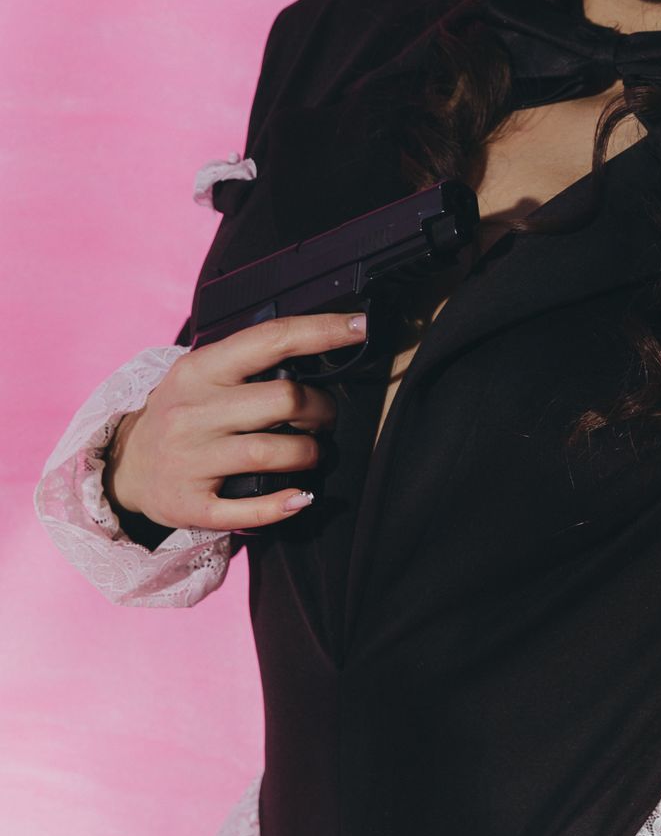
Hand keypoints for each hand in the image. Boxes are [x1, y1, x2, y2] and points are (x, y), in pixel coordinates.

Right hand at [103, 312, 366, 532]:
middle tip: (323, 419)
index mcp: (199, 370)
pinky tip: (299, 496)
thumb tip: (319, 347)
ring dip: (309, 453)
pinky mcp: (190, 505)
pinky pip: (250, 509)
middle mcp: (192, 412)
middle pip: (284, 399)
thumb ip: (249, 363)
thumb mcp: (201, 376)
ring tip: (311, 452)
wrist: (124, 468)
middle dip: (320, 410)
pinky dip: (286, 504)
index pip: (270, 339)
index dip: (322, 331)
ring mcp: (189, 460)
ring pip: (274, 452)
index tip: (360, 326)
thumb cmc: (182, 414)